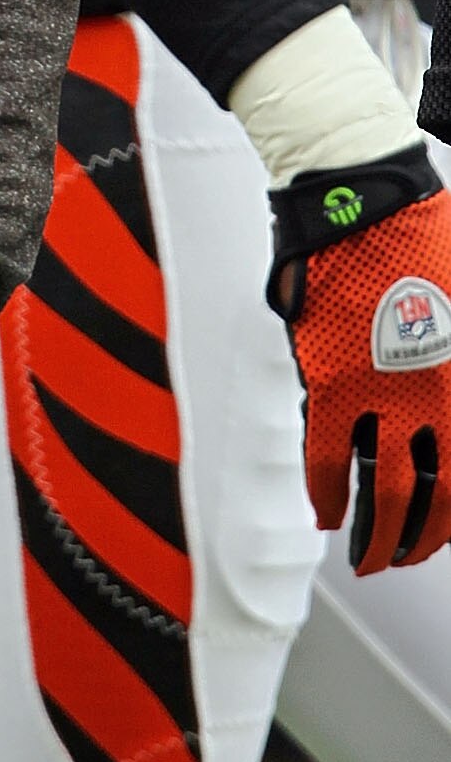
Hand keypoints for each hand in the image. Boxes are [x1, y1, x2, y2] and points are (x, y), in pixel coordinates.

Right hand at [269, 147, 450, 571]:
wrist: (367, 201)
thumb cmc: (430, 238)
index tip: (445, 534)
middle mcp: (434, 403)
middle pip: (431, 498)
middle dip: (418, 541)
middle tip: (404, 560)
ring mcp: (383, 397)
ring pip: (380, 491)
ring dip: (374, 534)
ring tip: (367, 557)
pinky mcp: (333, 384)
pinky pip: (325, 457)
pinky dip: (324, 493)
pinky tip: (323, 512)